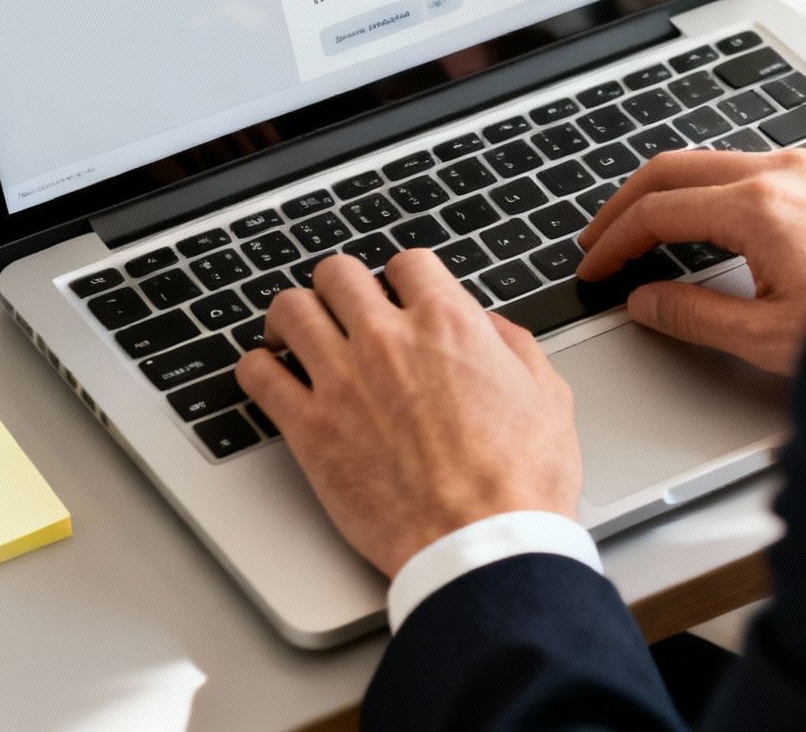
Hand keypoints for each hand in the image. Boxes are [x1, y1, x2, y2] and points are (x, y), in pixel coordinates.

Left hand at [235, 251, 581, 578]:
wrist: (482, 543)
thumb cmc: (520, 482)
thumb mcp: (548, 396)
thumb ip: (514, 347)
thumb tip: (490, 326)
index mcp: (448, 324)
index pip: (407, 263)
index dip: (403, 277)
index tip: (398, 294)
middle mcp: (388, 340)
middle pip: (338, 274)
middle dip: (341, 286)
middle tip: (342, 307)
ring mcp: (342, 381)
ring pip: (291, 310)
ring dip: (293, 316)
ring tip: (295, 331)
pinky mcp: (309, 429)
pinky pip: (258, 375)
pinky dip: (257, 367)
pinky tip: (268, 373)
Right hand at [577, 149, 805, 376]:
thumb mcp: (769, 337)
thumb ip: (695, 316)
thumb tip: (647, 302)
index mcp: (759, 207)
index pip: (658, 210)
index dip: (614, 240)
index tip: (596, 266)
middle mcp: (784, 173)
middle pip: (675, 167)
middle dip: (627, 203)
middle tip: (600, 238)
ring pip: (715, 163)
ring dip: (671, 193)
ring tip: (646, 231)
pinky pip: (753, 170)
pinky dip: (713, 192)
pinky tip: (709, 224)